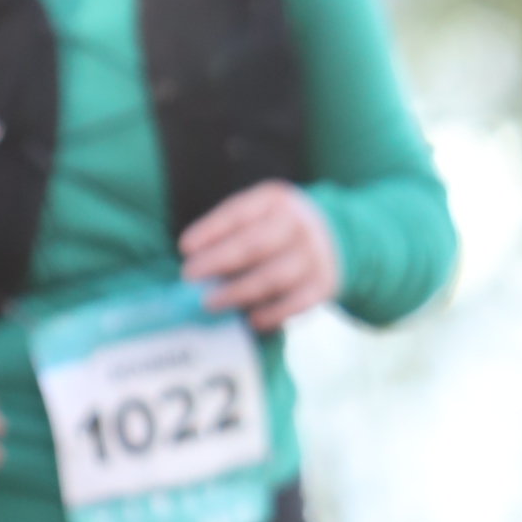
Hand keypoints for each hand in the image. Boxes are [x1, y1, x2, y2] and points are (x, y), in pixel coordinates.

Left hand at [178, 183, 340, 331]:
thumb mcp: (257, 214)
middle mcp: (298, 224)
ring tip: (210, 302)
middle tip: (190, 276)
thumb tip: (194, 260)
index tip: (185, 248)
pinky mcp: (324, 284)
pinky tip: (251, 320)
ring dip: (239, 291)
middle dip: (219, 261)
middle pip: (255, 244)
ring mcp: (314, 255)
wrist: (336, 236)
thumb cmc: (277, 228)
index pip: (239, 213)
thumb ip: (229, 232)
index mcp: (275, 201)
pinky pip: (297, 303)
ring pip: (275, 276)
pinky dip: (272, 313)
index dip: (210, 231)